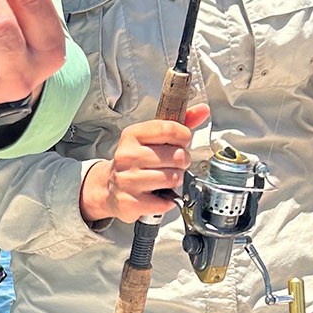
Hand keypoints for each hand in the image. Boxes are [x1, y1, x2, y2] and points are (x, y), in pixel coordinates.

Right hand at [79, 105, 211, 224]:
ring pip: (173, 178)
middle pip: (177, 156)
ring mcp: (127, 179)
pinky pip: (165, 201)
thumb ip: (178, 124)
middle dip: (182, 162)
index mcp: (132, 135)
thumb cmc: (136, 161)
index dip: (184, 137)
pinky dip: (168, 200)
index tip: (181, 142)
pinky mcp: (130, 202)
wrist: (109, 186)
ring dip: (175, 181)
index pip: (169, 129)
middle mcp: (127, 156)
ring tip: (165, 179)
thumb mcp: (152, 138)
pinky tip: (158, 195)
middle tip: (173, 165)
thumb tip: (203, 110)